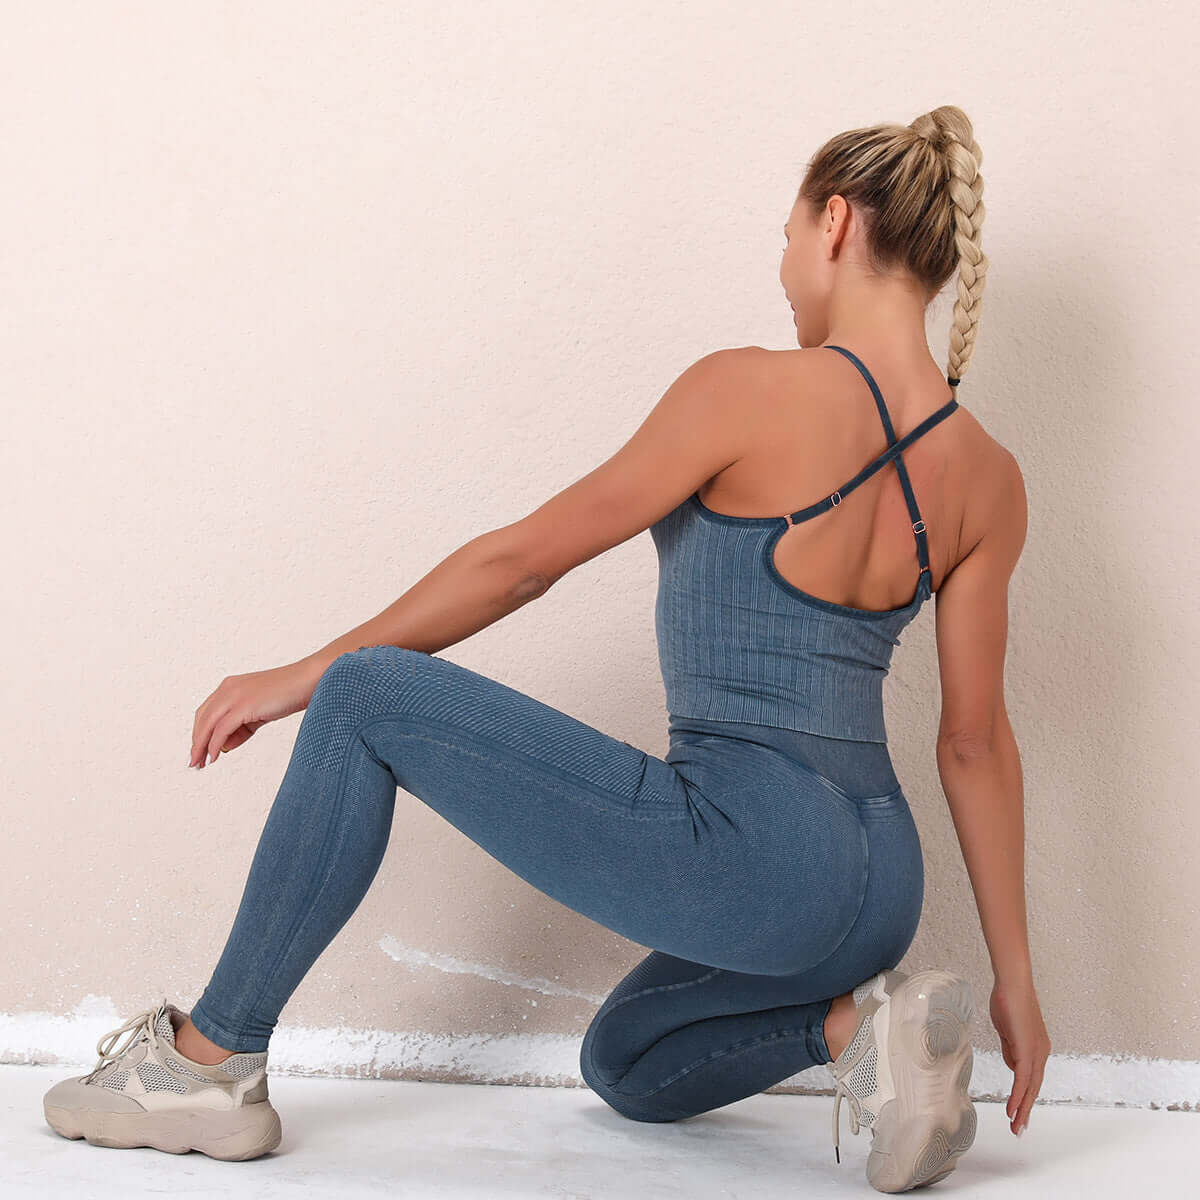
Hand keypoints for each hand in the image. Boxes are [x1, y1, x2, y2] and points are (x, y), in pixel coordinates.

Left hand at [189, 660, 320, 767]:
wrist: (309, 680)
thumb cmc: (290, 694)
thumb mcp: (260, 713)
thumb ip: (242, 727)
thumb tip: (224, 746)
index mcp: (231, 686)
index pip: (206, 712)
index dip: (199, 732)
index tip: (199, 750)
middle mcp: (228, 688)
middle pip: (202, 718)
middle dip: (196, 742)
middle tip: (195, 761)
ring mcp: (234, 696)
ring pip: (207, 725)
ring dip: (201, 746)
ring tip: (200, 763)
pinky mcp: (243, 705)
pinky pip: (221, 730)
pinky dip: (214, 745)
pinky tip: (214, 757)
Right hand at [990, 975, 1049, 1136]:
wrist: (1012, 983)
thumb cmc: (1007, 1000)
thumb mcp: (1007, 1030)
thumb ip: (1010, 1049)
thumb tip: (1013, 1067)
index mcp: (1036, 1048)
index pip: (1032, 1079)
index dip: (1026, 1097)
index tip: (1019, 1113)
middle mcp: (1041, 1053)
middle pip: (1034, 1088)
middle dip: (1026, 1110)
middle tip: (1019, 1129)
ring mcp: (1036, 1052)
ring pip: (1030, 1087)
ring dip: (1022, 1108)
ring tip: (1015, 1126)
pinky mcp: (1028, 1050)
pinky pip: (1023, 1079)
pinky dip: (1019, 1095)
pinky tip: (1013, 1109)